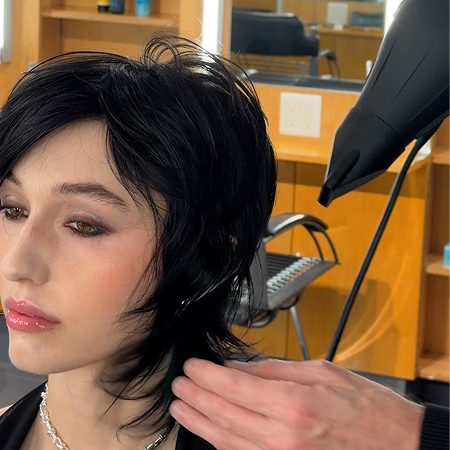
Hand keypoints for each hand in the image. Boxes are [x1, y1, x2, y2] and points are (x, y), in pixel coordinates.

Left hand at [169, 358, 423, 449]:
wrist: (396, 445)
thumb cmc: (364, 406)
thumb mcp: (321, 372)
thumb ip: (274, 370)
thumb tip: (239, 368)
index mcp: (293, 404)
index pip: (233, 386)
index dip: (206, 375)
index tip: (191, 366)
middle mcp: (283, 436)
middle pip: (223, 414)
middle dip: (195, 397)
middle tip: (178, 384)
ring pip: (226, 440)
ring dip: (199, 422)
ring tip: (180, 407)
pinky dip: (220, 442)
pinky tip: (208, 430)